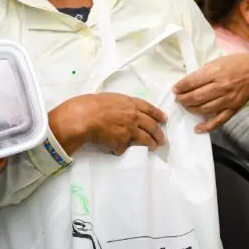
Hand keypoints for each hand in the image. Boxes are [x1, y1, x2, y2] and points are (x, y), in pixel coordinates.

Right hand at [49, 94, 166, 155]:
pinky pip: (127, 147)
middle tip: (162, 138)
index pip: (149, 108)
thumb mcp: (109, 98)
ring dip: (152, 144)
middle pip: (152, 126)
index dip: (158, 114)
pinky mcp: (124, 142)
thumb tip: (124, 110)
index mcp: (130, 103)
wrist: (84, 117)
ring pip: (146, 139)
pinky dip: (125, 149)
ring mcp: (130, 130)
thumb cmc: (91, 104)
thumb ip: (121, 105)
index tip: (164, 119)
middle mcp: (134, 116)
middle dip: (159, 133)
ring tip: (154, 147)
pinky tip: (123, 150)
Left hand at [173, 54, 248, 132]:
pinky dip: (207, 126)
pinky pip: (219, 120)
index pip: (192, 82)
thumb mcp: (216, 62)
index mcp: (215, 72)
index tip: (175, 89)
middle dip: (183, 99)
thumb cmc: (233, 63)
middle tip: (177, 99)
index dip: (180, 87)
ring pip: (205, 109)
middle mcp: (222, 87)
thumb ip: (203, 73)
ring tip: (185, 106)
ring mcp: (228, 99)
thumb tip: (187, 84)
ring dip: (191, 109)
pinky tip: (197, 129)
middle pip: (196, 97)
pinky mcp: (234, 108)